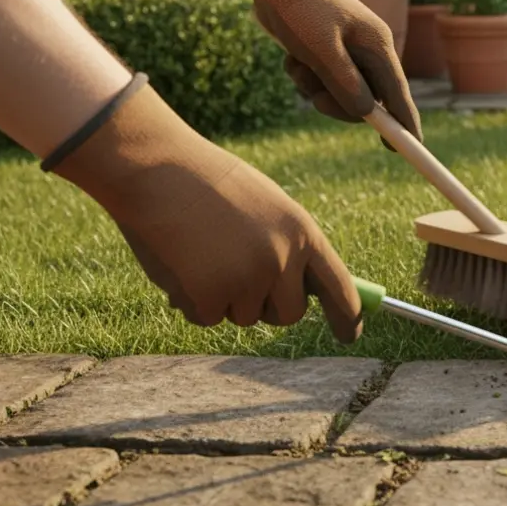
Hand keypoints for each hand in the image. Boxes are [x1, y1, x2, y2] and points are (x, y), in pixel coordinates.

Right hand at [43, 75, 363, 342]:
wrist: (157, 170)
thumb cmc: (208, 184)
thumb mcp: (266, 207)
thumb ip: (288, 245)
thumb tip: (303, 290)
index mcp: (303, 232)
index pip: (340, 286)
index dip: (347, 316)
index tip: (349, 335)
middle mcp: (283, 260)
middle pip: (289, 314)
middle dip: (266, 305)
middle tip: (237, 274)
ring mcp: (248, 280)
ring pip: (244, 317)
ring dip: (224, 297)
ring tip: (202, 252)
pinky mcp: (211, 296)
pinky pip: (207, 317)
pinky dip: (192, 300)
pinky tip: (181, 263)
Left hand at [216, 0, 421, 147]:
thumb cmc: (299, 7)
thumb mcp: (321, 50)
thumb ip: (345, 84)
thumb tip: (366, 115)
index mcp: (377, 45)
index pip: (398, 93)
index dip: (406, 123)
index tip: (412, 149)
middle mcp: (367, 49)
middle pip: (366, 98)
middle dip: (338, 103)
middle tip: (314, 99)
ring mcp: (346, 50)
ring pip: (339, 91)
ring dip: (314, 88)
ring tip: (296, 66)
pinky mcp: (325, 50)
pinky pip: (321, 80)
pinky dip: (304, 77)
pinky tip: (291, 58)